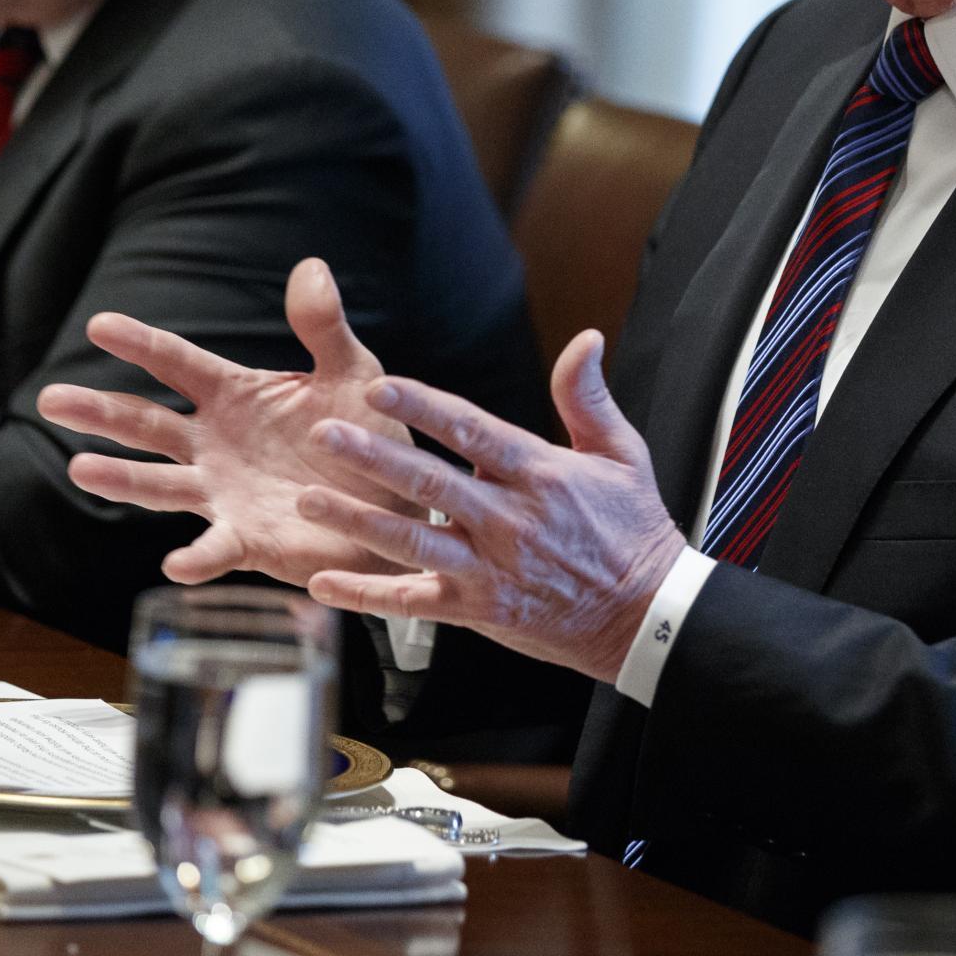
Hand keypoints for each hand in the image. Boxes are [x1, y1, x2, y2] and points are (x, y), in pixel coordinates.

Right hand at [39, 258, 421, 585]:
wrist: (400, 504)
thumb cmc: (369, 434)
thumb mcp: (353, 373)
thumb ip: (325, 327)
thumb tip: (311, 266)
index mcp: (234, 395)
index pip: (176, 363)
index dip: (139, 343)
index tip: (99, 324)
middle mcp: (215, 444)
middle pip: (146, 424)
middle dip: (99, 411)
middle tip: (51, 399)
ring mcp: (224, 493)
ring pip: (160, 485)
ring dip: (121, 478)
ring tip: (80, 467)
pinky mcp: (248, 539)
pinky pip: (216, 549)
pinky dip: (196, 557)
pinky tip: (177, 562)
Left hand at [297, 330, 687, 684]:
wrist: (647, 617)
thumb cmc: (632, 531)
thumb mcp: (622, 454)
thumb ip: (588, 397)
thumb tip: (585, 338)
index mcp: (540, 475)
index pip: (471, 432)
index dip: (423, 407)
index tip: (379, 386)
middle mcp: (509, 522)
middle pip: (430, 483)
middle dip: (373, 458)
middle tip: (323, 435)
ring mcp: (490, 569)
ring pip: (412, 543)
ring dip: (356, 522)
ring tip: (308, 502)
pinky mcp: (478, 610)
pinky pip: (412, 604)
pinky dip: (365, 597)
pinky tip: (324, 585)